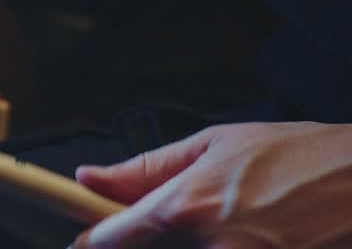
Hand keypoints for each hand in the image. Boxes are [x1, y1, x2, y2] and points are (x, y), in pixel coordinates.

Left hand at [73, 122, 351, 247]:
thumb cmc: (297, 154)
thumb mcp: (215, 143)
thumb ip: (146, 167)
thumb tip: (90, 177)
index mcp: (189, 205)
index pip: (116, 237)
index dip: (94, 241)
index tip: (85, 241)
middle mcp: (211, 244)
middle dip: (151, 239)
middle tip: (188, 217)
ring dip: (191, 242)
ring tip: (233, 215)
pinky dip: (220, 246)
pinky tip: (248, 227)